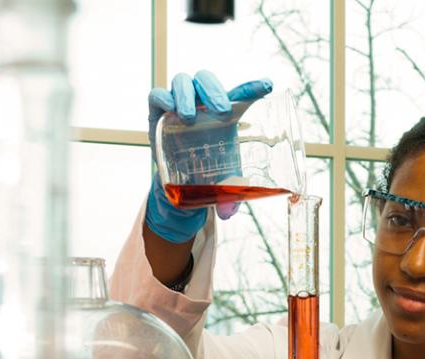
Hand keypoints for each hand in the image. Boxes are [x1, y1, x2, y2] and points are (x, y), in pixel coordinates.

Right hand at [144, 70, 272, 241]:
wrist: (178, 185)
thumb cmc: (206, 174)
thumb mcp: (221, 184)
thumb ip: (227, 197)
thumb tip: (227, 212)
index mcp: (224, 116)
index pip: (239, 95)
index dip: (252, 87)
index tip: (267, 85)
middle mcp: (201, 105)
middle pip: (206, 80)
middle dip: (214, 91)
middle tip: (222, 111)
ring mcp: (178, 106)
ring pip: (182, 82)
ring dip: (187, 95)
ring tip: (191, 117)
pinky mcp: (157, 113)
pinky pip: (157, 96)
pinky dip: (163, 98)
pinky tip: (170, 110)